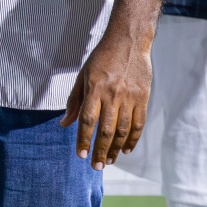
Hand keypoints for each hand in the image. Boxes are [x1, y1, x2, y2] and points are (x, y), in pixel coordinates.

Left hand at [60, 29, 152, 169]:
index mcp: (95, 88)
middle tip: (96, 166)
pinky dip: (133, 139)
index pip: (87, 120)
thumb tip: (64, 123)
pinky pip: (138, 123)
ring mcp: (129, 97)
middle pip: (106, 130)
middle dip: (100, 151)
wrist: (128, 40)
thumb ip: (75, 101)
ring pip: (123, 130)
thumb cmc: (101, 58)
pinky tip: (126, 149)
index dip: (83, 139)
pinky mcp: (142, 98)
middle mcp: (112, 94)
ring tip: (109, 161)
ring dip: (116, 149)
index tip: (80, 155)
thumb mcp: (83, 75)